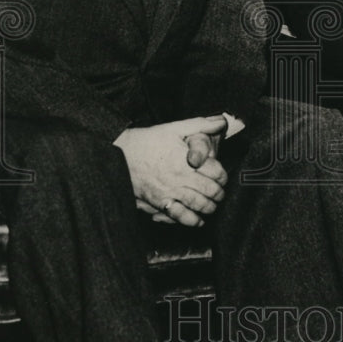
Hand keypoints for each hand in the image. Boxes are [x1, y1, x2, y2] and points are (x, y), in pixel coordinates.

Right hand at [113, 116, 227, 226]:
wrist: (119, 155)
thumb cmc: (147, 140)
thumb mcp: (173, 128)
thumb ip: (200, 124)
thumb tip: (221, 121)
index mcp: (187, 160)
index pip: (216, 172)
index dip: (223, 176)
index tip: (222, 177)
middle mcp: (180, 178)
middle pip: (210, 190)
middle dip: (219, 193)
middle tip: (221, 192)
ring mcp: (170, 192)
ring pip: (198, 204)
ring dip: (210, 207)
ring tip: (213, 205)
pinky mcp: (159, 203)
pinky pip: (180, 216)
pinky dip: (192, 220)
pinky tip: (198, 221)